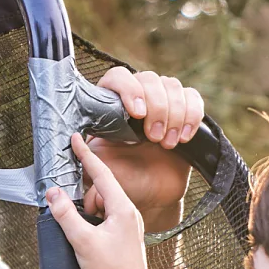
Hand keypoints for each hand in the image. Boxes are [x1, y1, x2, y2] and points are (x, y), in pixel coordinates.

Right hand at [45, 133, 150, 268]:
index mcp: (123, 208)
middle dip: (84, 199)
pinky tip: (91, 239)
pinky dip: (95, 221)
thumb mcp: (81, 240)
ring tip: (87, 237)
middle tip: (78, 222)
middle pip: (100, 190)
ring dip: (89, 213)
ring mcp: (129, 224)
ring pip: (103, 205)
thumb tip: (52, 193)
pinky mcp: (126, 235)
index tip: (76, 139)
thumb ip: (65, 214)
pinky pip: (107, 217)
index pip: (101, 173)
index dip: (86, 155)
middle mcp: (130, 212)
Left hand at [92, 67, 205, 229]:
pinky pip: (193, 98)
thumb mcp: (99, 167)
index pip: (118, 77)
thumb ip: (87, 158)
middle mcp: (136, 96)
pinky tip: (184, 138)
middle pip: (149, 79)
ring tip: (168, 144)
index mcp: (110, 104)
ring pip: (172, 85)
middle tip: (154, 137)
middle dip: (156, 107)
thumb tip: (75, 148)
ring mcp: (161, 100)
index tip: (137, 114)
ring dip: (175, 114)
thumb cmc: (122, 177)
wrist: (150, 191)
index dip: (130, 89)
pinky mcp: (184, 110)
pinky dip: (192, 116)